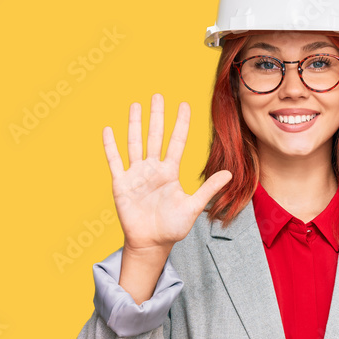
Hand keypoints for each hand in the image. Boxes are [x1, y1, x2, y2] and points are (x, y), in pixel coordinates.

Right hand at [102, 94, 231, 251]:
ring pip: (135, 143)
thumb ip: (208, 189)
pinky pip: (115, 161)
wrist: (151, 243)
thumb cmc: (172, 227)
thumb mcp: (193, 206)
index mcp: (170, 172)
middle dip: (157, 116)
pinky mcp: (121, 183)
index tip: (184, 105)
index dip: (181, 124)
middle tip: (158, 95)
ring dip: (135, 124)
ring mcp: (136, 174)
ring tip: (136, 105)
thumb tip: (230, 174)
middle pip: (155, 136)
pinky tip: (108, 130)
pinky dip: (110, 146)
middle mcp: (153, 169)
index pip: (176, 142)